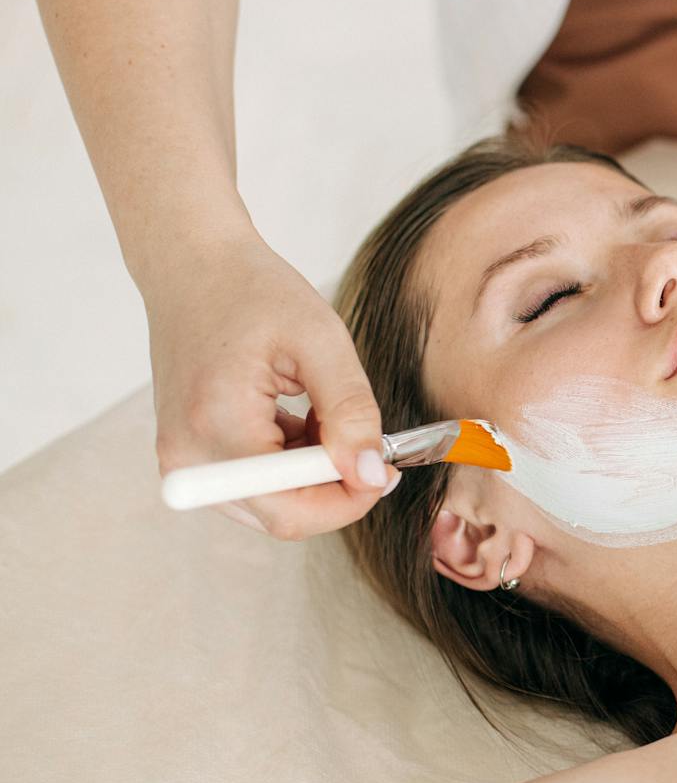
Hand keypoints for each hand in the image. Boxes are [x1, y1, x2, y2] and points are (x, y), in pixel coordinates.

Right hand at [147, 233, 394, 538]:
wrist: (192, 267)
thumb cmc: (253, 291)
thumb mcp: (321, 340)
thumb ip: (352, 411)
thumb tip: (370, 474)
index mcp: (218, 427)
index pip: (290, 512)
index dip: (349, 501)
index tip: (386, 468)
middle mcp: (189, 458)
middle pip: (281, 515)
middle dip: (334, 486)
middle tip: (366, 438)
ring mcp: (183, 461)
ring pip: (272, 503)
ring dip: (313, 472)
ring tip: (324, 411)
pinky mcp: (190, 454)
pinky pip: (254, 485)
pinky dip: (291, 462)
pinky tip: (301, 416)